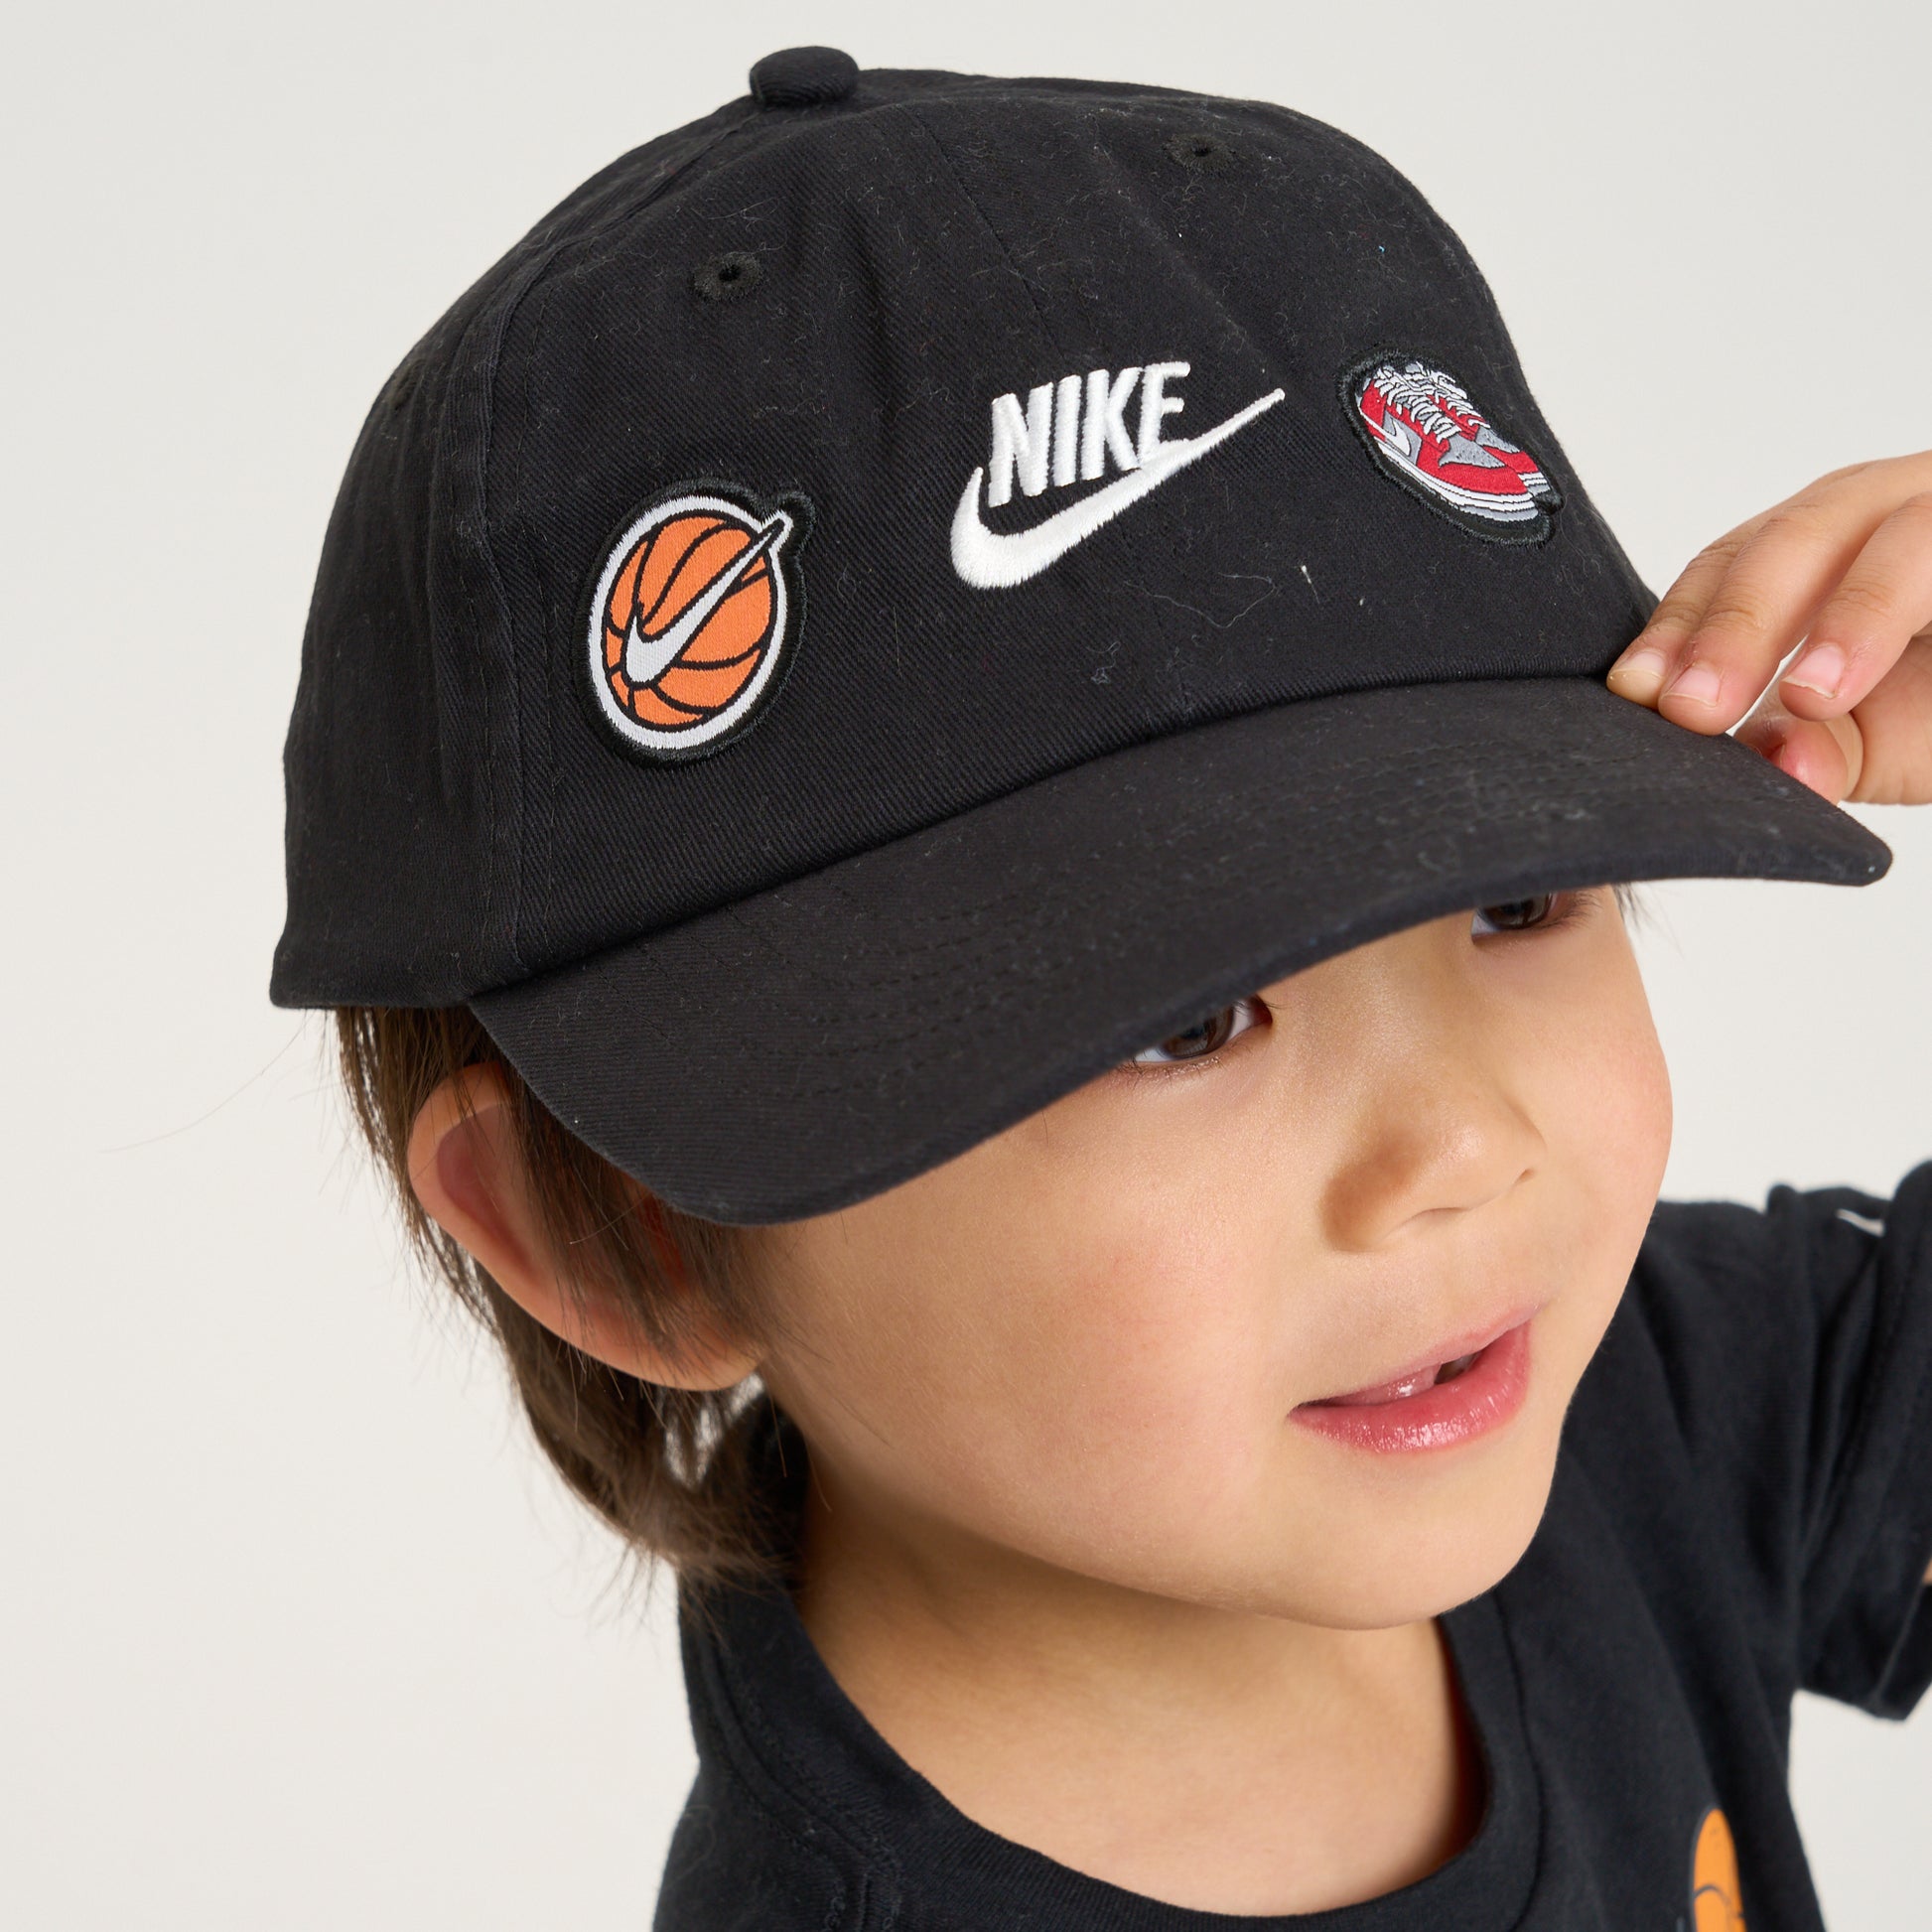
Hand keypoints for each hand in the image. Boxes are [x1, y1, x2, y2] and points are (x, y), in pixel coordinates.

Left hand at [1605, 454, 1931, 804]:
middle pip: (1802, 535)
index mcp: (1831, 541)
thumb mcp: (1878, 735)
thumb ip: (1812, 748)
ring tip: (1810, 694)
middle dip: (1741, 623)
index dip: (1683, 625)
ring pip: (1907, 532)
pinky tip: (1881, 666)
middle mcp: (1897, 503)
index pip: (1734, 561)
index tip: (1639, 693)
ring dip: (1854, 614)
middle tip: (1696, 707)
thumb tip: (1765, 769)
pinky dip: (1900, 610)